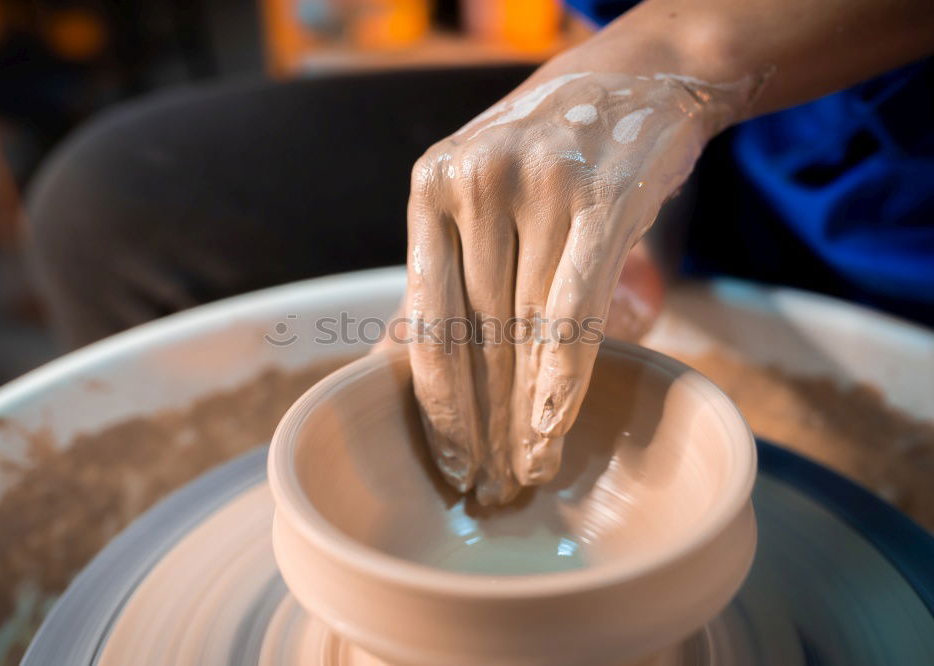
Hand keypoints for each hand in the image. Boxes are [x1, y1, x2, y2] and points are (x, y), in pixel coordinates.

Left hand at [406, 61, 748, 503]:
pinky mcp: (602, 200)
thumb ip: (439, 275)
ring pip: (523, 328)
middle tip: (488, 485)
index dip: (436, 399)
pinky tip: (552, 426)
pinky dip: (563, 375)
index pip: (426, 315)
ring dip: (523, 413)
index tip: (448, 460)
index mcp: (432, 188)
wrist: (636, 76)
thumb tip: (385, 362)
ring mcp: (538, 186)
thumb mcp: (477, 197)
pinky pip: (574, 307)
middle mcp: (476, 183)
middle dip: (481, 420)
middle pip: (474, 332)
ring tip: (526, 470)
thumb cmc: (547, 154)